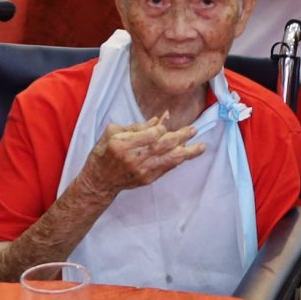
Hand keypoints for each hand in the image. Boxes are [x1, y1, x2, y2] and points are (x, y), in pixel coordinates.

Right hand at [74, 117, 205, 199]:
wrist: (99, 180)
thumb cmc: (104, 152)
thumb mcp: (114, 132)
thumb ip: (138, 126)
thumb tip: (161, 118)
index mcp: (123, 144)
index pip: (151, 134)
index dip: (162, 128)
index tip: (165, 123)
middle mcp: (134, 159)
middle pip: (164, 146)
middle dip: (181, 136)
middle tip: (193, 129)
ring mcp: (142, 171)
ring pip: (170, 159)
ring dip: (187, 152)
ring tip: (201, 146)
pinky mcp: (147, 179)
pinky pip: (167, 168)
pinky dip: (177, 160)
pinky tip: (187, 154)